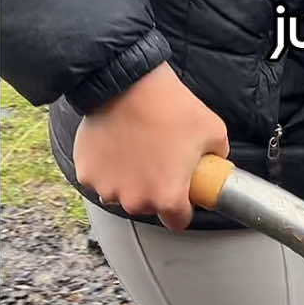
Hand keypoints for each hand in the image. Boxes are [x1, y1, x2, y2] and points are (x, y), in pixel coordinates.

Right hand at [74, 62, 228, 231]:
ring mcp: (107, 189)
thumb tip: (215, 165)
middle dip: (155, 188)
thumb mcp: (214, 131)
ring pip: (122, 193)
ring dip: (129, 178)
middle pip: (148, 206)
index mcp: (167, 196)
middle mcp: (135, 201)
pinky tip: (118, 142)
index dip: (183, 207)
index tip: (183, 191)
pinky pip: (100, 178)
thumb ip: (217, 158)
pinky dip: (107, 166)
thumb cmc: (171, 106)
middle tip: (161, 158)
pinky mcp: (86, 174)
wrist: (129, 83)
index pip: (178, 221)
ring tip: (138, 146)